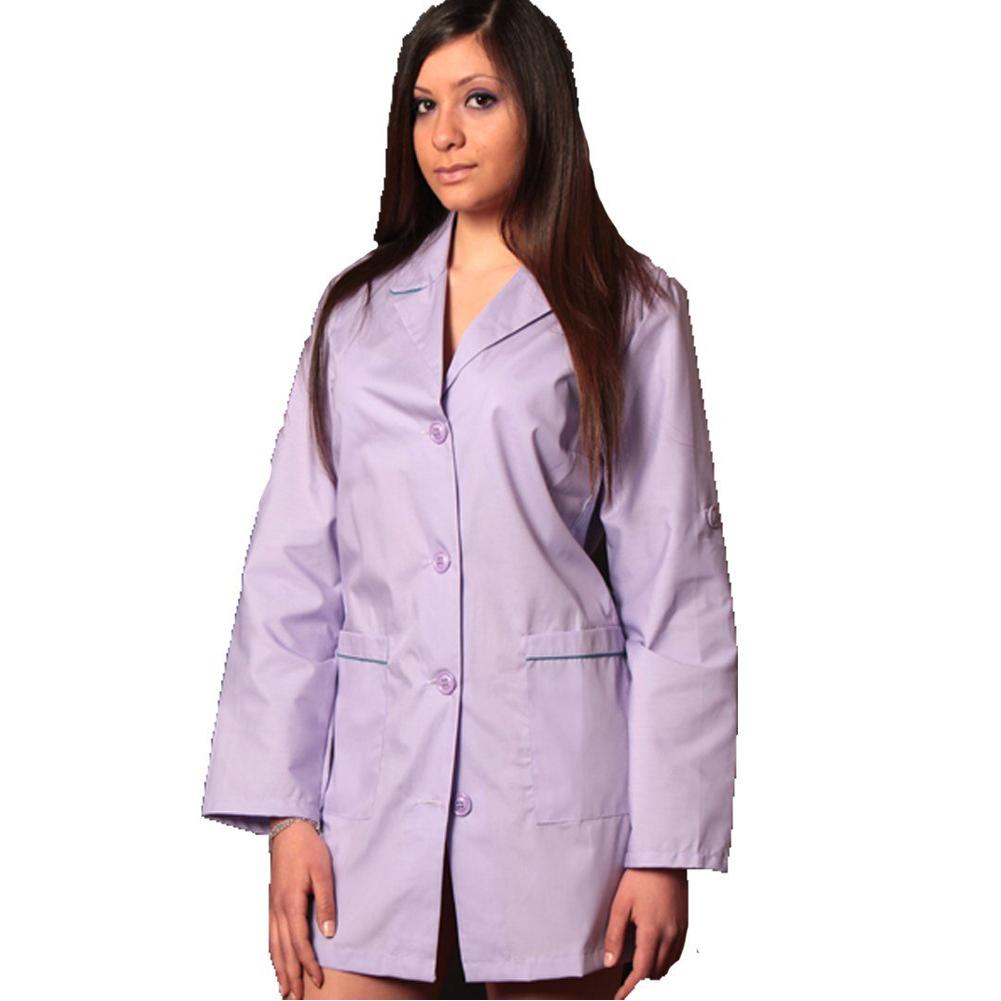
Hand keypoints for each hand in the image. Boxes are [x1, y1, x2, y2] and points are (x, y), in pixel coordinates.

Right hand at [268, 819, 336, 999]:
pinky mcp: (272, 902)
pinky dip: (273, 953)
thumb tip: (329, 932)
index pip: (299, 943)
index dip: (308, 964)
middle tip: (295, 998)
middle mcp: (278, 909)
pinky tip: (276, 961)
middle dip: (290, 975)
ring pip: (273, 946)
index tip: (317, 981)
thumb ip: (325, 902)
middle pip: (282, 950)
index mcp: (291, 903)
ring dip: (279, 968)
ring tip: (284, 989)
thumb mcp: (323, 872)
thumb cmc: (309, 848)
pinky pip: (270, 935)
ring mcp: (272, 906)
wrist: (288, 829)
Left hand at [604, 867, 687, 999]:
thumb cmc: (640, 877)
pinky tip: (653, 953)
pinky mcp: (685, 924)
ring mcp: (681, 931)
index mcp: (652, 932)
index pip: (642, 972)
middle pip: (656, 972)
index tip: (619, 997)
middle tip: (624, 980)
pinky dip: (665, 960)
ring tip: (636, 967)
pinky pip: (677, 953)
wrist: (664, 859)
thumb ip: (615, 934)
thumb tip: (610, 963)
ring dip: (653, 971)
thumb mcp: (621, 904)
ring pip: (668, 965)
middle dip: (640, 980)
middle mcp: (670, 936)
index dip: (630, 988)